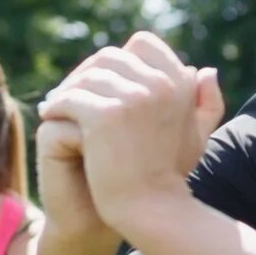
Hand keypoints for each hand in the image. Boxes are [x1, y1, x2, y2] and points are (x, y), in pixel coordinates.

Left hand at [39, 33, 223, 233]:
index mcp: (180, 82)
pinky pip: (70, 98)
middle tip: (71, 90)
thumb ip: (206, 102)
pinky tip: (48, 115)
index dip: (119, 58)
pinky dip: (55, 105)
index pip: (142, 44)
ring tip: (55, 104)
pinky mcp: (106, 115)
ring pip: (87, 76)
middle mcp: (160, 83)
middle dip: (87, 72)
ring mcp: (133, 97)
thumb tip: (204, 70)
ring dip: (68, 88)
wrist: (153, 209)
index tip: (102, 80)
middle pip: (109, 57)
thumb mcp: (196, 136)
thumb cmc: (170, 177)